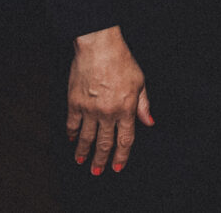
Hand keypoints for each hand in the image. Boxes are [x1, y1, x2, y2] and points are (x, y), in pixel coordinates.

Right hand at [67, 25, 153, 174]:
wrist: (100, 47)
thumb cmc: (122, 61)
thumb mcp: (140, 82)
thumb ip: (143, 105)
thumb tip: (149, 122)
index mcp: (126, 108)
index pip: (125, 139)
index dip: (121, 156)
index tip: (117, 167)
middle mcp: (108, 112)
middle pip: (104, 143)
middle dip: (101, 160)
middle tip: (97, 171)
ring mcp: (89, 109)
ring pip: (86, 138)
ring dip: (83, 152)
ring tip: (81, 161)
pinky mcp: (74, 103)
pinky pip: (72, 124)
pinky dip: (72, 135)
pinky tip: (72, 141)